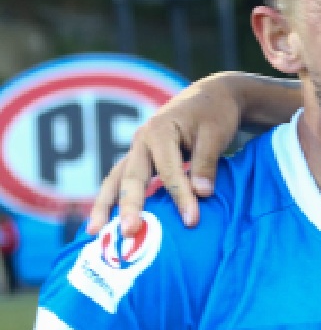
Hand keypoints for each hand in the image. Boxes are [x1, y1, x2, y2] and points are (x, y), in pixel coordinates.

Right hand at [88, 76, 240, 232]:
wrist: (210, 96)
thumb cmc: (215, 114)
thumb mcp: (216, 134)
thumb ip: (207, 163)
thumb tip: (202, 194)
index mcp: (160, 131)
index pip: (169, 171)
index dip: (180, 197)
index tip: (191, 221)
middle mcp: (142, 141)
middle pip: (131, 177)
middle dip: (129, 207)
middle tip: (129, 233)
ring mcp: (137, 150)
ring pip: (116, 180)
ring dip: (105, 206)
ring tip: (95, 232)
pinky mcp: (140, 159)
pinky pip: (121, 181)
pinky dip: (112, 200)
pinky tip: (105, 221)